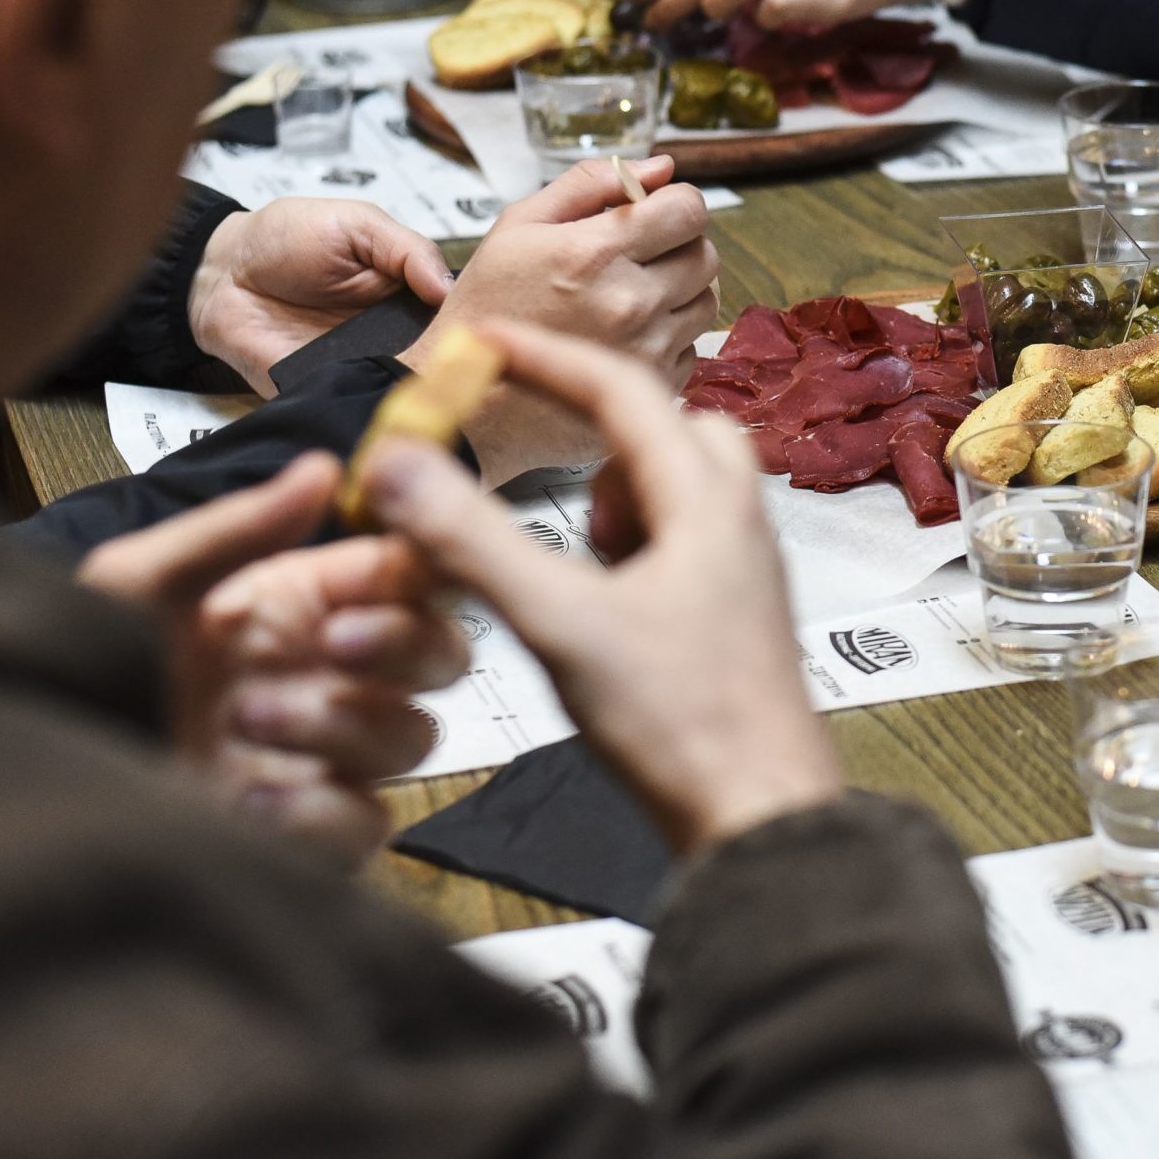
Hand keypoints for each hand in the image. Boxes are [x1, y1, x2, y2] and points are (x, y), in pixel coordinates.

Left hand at [79, 454, 462, 863]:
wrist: (43, 778)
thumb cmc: (78, 670)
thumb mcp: (142, 582)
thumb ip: (238, 529)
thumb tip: (328, 466)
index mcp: (301, 605)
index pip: (409, 576)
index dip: (421, 569)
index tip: (389, 567)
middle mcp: (329, 677)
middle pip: (441, 656)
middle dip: (403, 645)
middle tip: (334, 644)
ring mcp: (327, 759)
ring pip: (409, 737)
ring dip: (340, 725)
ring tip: (244, 721)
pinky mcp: (313, 836)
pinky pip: (366, 822)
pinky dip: (319, 813)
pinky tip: (250, 801)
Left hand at [191, 200, 453, 395]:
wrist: (220, 274)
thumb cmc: (286, 238)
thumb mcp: (357, 224)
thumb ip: (407, 250)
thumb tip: (450, 291)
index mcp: (411, 297)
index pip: (459, 321)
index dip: (475, 328)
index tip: (490, 331)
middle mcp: (395, 338)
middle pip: (442, 363)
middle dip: (454, 367)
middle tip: (465, 366)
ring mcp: (362, 369)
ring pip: (407, 392)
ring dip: (417, 390)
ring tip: (428, 384)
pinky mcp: (328, 393)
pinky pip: (357, 408)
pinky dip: (371, 408)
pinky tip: (387, 405)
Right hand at [362, 325, 841, 852]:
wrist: (762, 818)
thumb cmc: (682, 726)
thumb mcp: (559, 625)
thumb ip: (472, 542)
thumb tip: (395, 464)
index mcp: (707, 499)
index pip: (621, 387)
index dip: (545, 356)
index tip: (482, 341)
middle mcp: (740, 520)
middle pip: (668, 427)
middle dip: (596, 438)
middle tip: (544, 488)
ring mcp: (746, 569)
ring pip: (680, 487)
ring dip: (617, 502)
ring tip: (579, 571)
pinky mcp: (737, 616)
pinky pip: (684, 543)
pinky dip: (634, 551)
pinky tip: (601, 614)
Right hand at [405, 157, 719, 482]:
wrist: (473, 398)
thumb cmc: (489, 304)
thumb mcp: (519, 226)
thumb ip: (589, 184)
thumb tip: (660, 167)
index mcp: (594, 253)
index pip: (688, 210)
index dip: (675, 204)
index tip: (652, 213)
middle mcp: (629, 302)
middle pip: (705, 255)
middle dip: (680, 245)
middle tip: (640, 254)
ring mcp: (647, 348)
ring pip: (707, 300)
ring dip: (681, 290)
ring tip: (633, 293)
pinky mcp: (656, 387)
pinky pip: (692, 346)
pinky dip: (671, 335)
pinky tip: (628, 334)